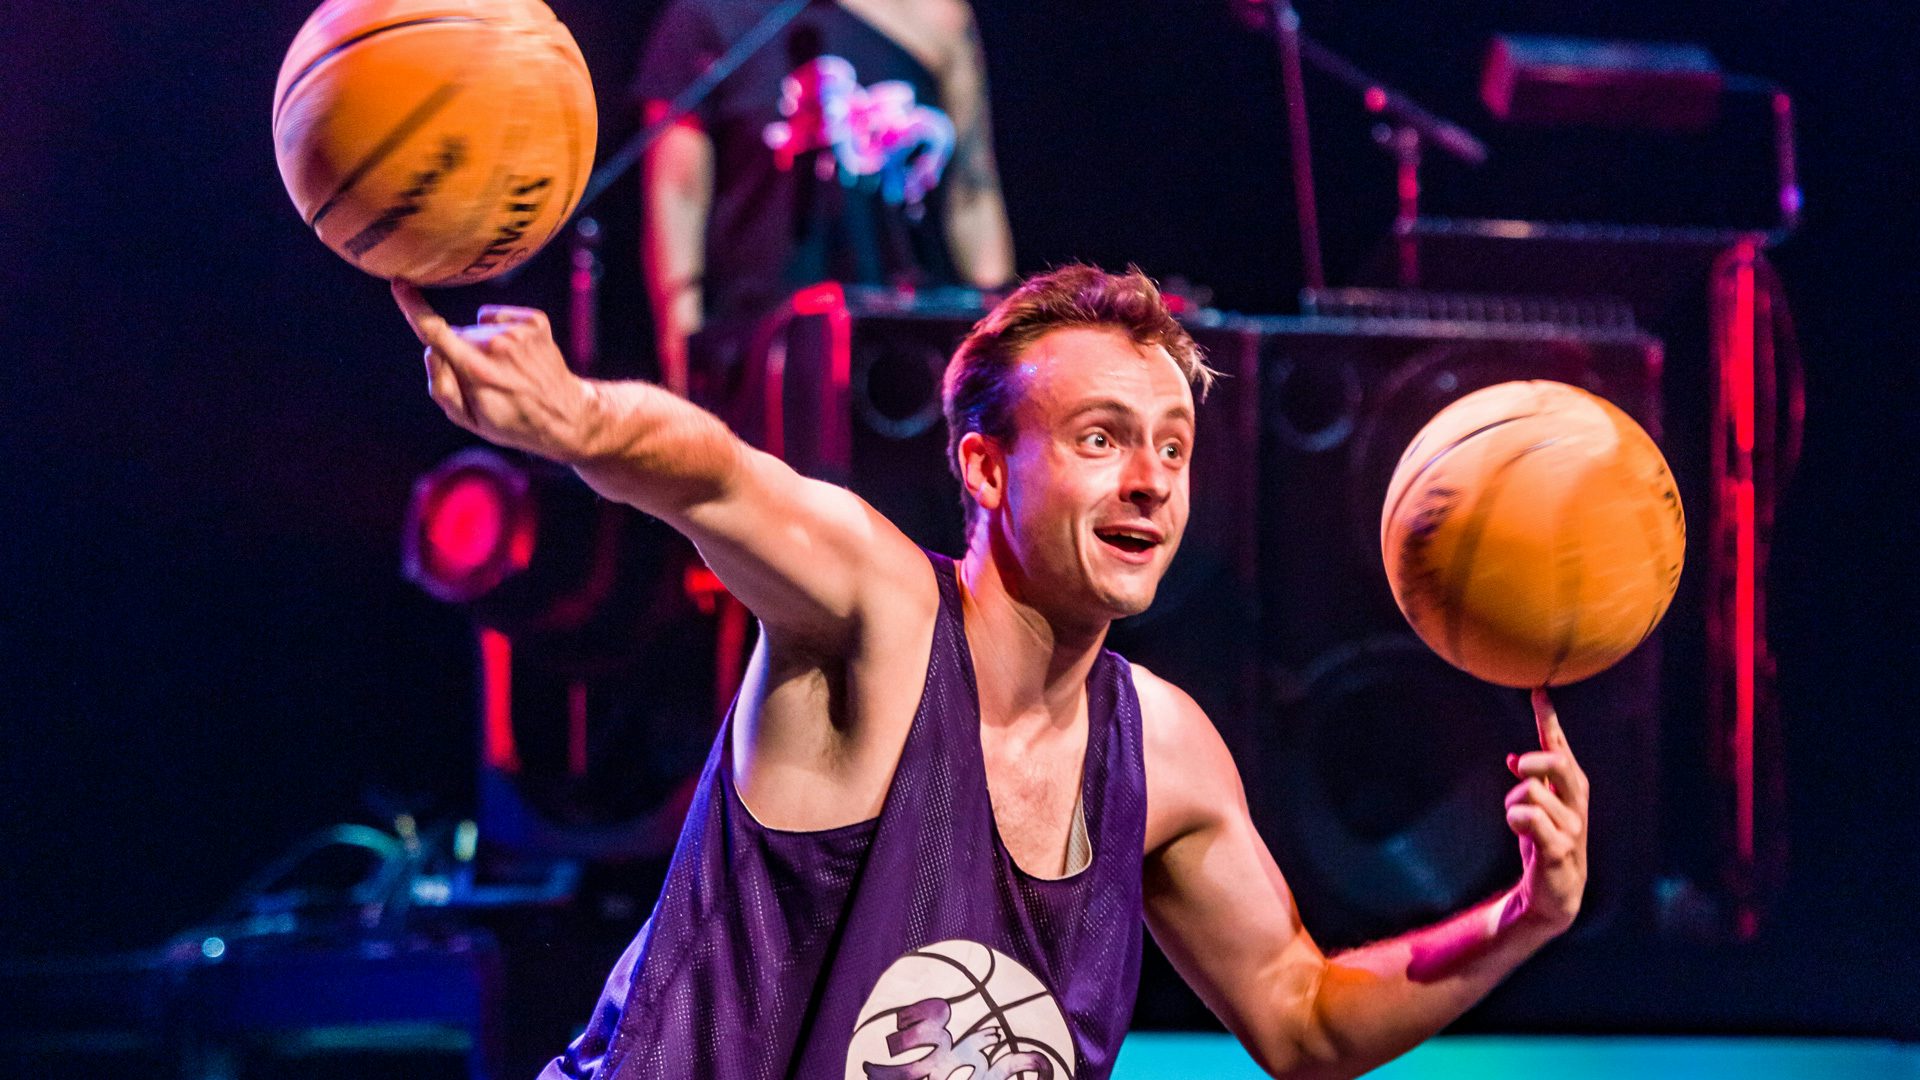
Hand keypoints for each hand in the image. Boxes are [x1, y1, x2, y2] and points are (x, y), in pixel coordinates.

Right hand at [392, 281, 600, 461]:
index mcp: (476, 370)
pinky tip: (520, 356)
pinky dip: (504, 332)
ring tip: (508, 371)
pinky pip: (499, 317)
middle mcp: (497, 344)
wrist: (565, 416)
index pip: (435, 333)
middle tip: (486, 382)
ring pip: (479, 328)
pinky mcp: (535, 320)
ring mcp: (518, 330)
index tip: (400, 283)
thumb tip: (431, 351)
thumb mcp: (469, 419)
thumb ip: (442, 387)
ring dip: (485, 345)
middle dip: (461, 354)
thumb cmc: (511, 422)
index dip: (413, 307)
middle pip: (457, 337)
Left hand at [1503, 688, 1588, 935]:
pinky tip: (1517, 828)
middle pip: (1560, 764)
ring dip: (1514, 802)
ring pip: (1534, 793)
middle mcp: (1576, 805)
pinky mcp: (1559, 851)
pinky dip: (1518, 818)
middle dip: (1536, 758)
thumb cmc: (1544, 848)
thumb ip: (1532, 785)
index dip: (1549, 720)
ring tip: (1516, 819)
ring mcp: (1571, 828)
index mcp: (1572, 791)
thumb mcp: (1536, 811)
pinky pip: (1531, 821)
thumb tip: (1513, 759)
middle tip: (1518, 765)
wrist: (1552, 897)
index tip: (1538, 692)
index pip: (1561, 748)